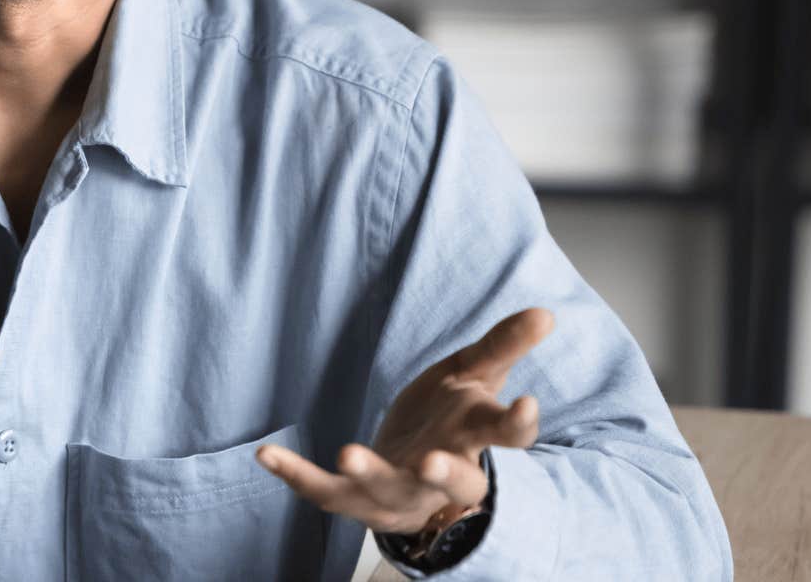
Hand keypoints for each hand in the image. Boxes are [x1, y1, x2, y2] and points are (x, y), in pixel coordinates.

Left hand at [256, 307, 553, 535]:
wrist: (417, 474)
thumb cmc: (450, 419)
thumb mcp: (473, 377)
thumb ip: (503, 347)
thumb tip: (544, 312)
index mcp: (474, 440)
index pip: (504, 438)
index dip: (516, 425)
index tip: (526, 404)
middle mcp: (441, 476)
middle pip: (452, 482)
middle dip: (443, 475)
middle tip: (430, 462)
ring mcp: (398, 493)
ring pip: (387, 492)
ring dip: (369, 475)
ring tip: (348, 453)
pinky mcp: (355, 499)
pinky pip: (325, 492)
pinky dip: (296, 475)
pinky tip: (266, 455)